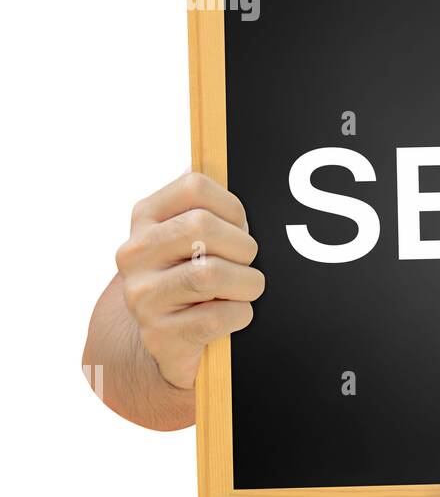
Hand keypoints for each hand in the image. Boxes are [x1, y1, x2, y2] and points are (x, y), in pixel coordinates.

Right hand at [115, 171, 263, 388]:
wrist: (165, 337)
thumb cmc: (195, 273)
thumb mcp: (194, 233)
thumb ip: (207, 201)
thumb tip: (226, 158)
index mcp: (146, 217)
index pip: (193, 186)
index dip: (232, 206)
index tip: (240, 226)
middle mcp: (134, 254)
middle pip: (201, 226)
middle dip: (242, 246)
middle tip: (246, 261)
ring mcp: (141, 296)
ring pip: (210, 274)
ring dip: (247, 282)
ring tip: (246, 288)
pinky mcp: (159, 335)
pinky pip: (218, 316)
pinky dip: (241, 314)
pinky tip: (234, 313)